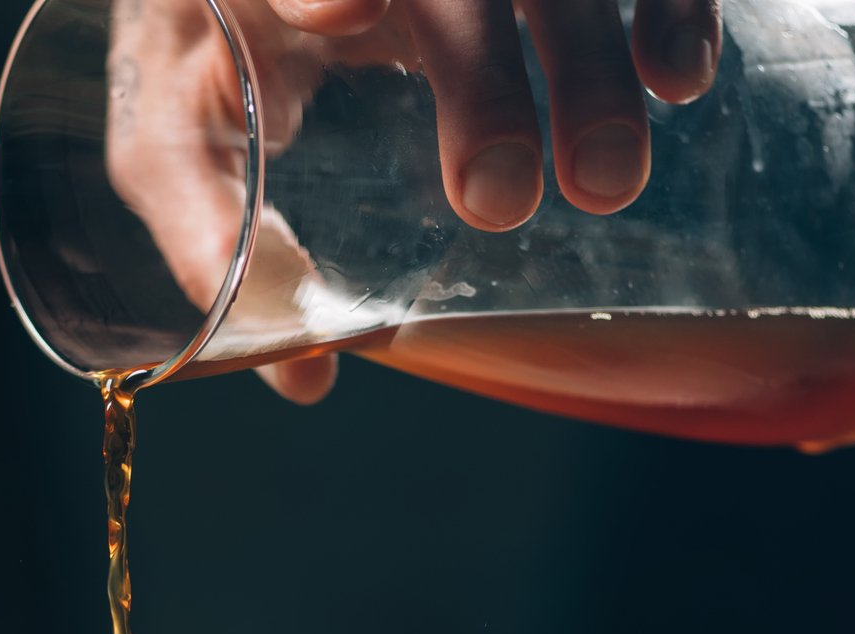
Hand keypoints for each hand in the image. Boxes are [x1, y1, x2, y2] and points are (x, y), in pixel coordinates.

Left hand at [107, 0, 720, 402]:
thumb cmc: (203, 58)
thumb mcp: (172, 138)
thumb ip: (206, 232)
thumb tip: (300, 375)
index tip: (339, 15)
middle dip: (480, 80)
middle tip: (497, 200)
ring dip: (586, 60)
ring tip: (604, 182)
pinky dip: (669, 5)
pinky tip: (681, 80)